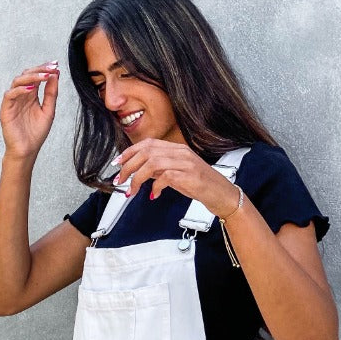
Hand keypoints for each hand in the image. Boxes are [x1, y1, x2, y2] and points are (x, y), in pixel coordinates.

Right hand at [0, 60, 59, 159]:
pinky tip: (31, 89)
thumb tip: (55, 75)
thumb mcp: (49, 110)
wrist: (28, 150)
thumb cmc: (37, 133)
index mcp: (31, 95)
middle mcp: (21, 95)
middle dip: (39, 69)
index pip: (36, 77)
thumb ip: (51, 93)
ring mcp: (13, 101)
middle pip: (26, 75)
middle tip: (51, 67)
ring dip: (31, 77)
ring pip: (17, 82)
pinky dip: (19, 90)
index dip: (44, 69)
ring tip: (44, 76)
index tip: (56, 64)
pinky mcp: (6, 109)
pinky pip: (9, 95)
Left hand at [113, 139, 239, 216]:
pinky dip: (155, 187)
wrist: (222, 194)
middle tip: (119, 180)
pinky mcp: (189, 176)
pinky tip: (154, 195)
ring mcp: (185, 163)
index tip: (118, 163)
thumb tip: (139, 171)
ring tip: (132, 190)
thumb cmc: (200, 185)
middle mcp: (181, 152)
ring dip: (137, 178)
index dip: (129, 152)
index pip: (148, 144)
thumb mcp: (177, 173)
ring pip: (152, 163)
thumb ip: (160, 168)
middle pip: (146, 152)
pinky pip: (165, 177)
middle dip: (128, 166)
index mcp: (177, 149)